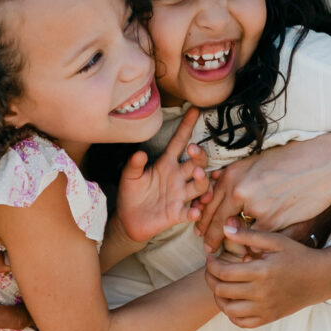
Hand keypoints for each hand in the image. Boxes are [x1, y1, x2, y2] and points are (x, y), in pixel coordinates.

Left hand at [117, 107, 209, 242]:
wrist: (128, 220)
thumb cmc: (130, 194)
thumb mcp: (128, 177)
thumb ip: (133, 165)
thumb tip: (139, 153)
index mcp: (166, 164)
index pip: (179, 142)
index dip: (186, 126)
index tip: (194, 110)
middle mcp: (177, 177)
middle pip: (196, 162)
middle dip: (199, 155)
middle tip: (193, 150)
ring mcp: (180, 195)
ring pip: (199, 185)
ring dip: (202, 180)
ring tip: (198, 174)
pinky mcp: (178, 213)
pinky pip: (190, 212)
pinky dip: (194, 212)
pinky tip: (194, 211)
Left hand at [197, 136, 330, 248]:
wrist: (321, 167)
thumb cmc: (292, 162)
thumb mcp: (257, 163)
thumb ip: (236, 178)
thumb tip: (217, 186)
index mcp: (232, 174)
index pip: (210, 202)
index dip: (204, 220)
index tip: (201, 231)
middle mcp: (238, 190)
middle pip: (216, 220)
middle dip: (211, 237)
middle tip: (208, 249)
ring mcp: (253, 207)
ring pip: (234, 233)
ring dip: (230, 245)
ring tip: (225, 255)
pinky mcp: (271, 221)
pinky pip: (255, 240)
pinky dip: (251, 248)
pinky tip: (248, 254)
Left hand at [205, 225, 330, 327]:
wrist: (321, 278)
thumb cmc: (298, 255)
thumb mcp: (275, 240)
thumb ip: (249, 235)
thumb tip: (225, 230)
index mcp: (262, 272)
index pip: (224, 272)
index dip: (211, 264)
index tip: (211, 258)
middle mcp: (261, 293)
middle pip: (222, 291)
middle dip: (211, 278)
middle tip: (212, 270)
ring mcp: (265, 308)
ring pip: (228, 310)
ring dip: (219, 298)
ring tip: (221, 286)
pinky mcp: (269, 318)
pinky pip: (242, 322)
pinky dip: (232, 314)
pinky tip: (233, 300)